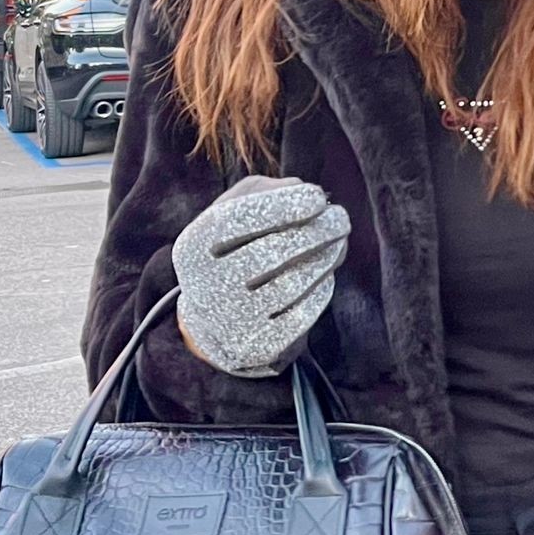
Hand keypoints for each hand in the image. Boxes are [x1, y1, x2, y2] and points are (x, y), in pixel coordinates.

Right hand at [171, 175, 350, 377]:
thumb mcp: (230, 215)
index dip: (282, 206)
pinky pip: (302, 314)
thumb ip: (261, 191)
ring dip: (325, 259)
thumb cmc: (231, 252)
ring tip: (339, 242)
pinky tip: (325, 275)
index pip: (236, 220)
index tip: (317, 196)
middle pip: (269, 255)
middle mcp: (206, 287)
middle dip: (315, 232)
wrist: (215, 322)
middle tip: (341, 218)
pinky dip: (321, 290)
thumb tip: (300, 188)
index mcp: (192, 248)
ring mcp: (232, 321)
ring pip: (291, 285)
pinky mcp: (259, 346)